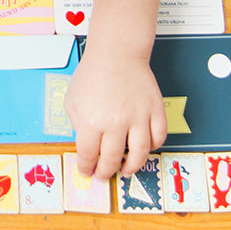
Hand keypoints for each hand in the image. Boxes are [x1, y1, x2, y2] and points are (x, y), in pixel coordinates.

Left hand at [64, 0, 167, 178]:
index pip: (88, 154)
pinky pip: (158, 138)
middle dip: (106, 172)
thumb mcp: (72, 100)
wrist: (116, 54)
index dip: (86, 167)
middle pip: (112, 159)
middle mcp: (115, 122)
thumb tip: (86, 145)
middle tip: (103, 175)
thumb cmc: (92, 75)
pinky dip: (152, 148)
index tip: (87, 171)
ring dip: (131, 167)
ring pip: (139, 154)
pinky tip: (143, 149)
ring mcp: (138, 117)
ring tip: (125, 170)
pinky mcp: (155, 111)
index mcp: (90, 120)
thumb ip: (77, 124)